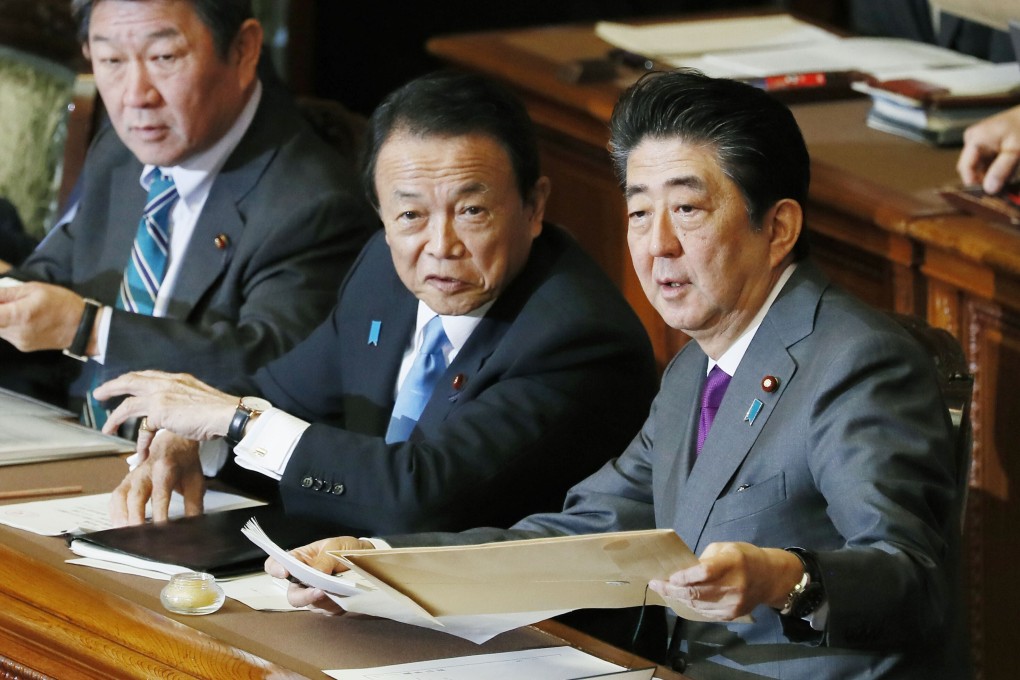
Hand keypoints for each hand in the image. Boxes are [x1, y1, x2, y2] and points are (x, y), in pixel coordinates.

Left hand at [0, 282, 89, 351]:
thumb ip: (7, 293)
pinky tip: (22, 318)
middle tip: (7, 302)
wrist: (84, 328)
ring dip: (2, 318)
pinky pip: (6, 334)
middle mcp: (15, 332)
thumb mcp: (36, 289)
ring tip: (16, 308)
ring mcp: (18, 341)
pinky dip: (8, 324)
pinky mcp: (23, 346)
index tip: (0, 303)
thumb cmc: (62, 303)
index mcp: (19, 315)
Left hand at [94, 370, 237, 440]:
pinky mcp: (159, 411)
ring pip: (128, 404)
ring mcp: (161, 395)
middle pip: (130, 381)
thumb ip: (184, 400)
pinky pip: (142, 427)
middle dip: (112, 387)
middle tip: (99, 393)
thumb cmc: (219, 410)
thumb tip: (179, 413)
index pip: (148, 376)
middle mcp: (166, 383)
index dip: (133, 380)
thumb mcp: (198, 398)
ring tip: (106, 427)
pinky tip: (139, 451)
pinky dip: (140, 441)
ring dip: (114, 417)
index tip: (124, 384)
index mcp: (177, 378)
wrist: (226, 414)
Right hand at [108, 431, 204, 526]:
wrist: (174, 443)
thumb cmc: (184, 463)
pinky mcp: (126, 481)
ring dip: (121, 516)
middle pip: (136, 496)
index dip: (160, 514)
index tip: (162, 530)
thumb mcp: (195, 482)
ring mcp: (133, 476)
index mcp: (165, 469)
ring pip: (121, 496)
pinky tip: (118, 525)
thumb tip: (194, 527)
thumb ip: (194, 505)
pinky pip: (115, 497)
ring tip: (124, 534)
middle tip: (139, 536)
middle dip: (135, 518)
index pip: (160, 495)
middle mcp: (145, 471)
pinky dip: (115, 513)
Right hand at [264, 536, 374, 613]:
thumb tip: (317, 574)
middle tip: (319, 592)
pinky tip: (346, 596)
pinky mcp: (329, 605)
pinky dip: (336, 605)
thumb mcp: (335, 547)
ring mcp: (314, 594)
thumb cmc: (346, 549)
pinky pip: (328, 611)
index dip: (275, 569)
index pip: (275, 565)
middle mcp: (302, 580)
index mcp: (299, 560)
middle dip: (304, 596)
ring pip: (311, 605)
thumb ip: (324, 560)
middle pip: (292, 594)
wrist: (367, 558)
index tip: (284, 572)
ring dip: (325, 600)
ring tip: (340, 590)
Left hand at [649, 542, 802, 620]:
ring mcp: (733, 603)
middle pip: (697, 592)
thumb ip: (705, 560)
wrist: (770, 578)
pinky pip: (705, 612)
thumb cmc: (744, 557)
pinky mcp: (732, 615)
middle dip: (672, 589)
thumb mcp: (725, 548)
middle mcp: (733, 586)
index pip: (703, 572)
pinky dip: (691, 605)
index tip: (668, 576)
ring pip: (698, 605)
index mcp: (732, 563)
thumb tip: (683, 572)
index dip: (683, 576)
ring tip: (665, 591)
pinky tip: (681, 598)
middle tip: (656, 585)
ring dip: (678, 598)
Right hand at [957, 105, 1019, 193]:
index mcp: (975, 139)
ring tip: (1009, 175)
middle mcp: (972, 138)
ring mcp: (977, 139)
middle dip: (984, 178)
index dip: (973, 183)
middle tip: (1002, 187)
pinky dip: (995, 166)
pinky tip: (1008, 167)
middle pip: (971, 167)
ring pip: (979, 165)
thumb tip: (989, 190)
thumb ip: (1002, 170)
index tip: (987, 194)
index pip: (965, 167)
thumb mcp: (1016, 151)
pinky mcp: (985, 140)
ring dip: (991, 173)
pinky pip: (985, 159)